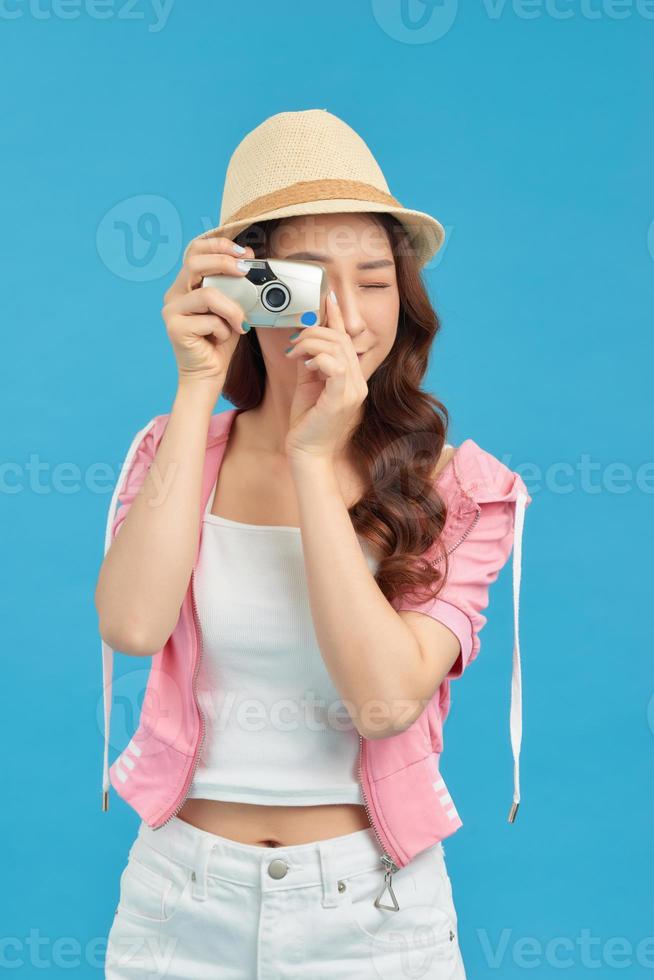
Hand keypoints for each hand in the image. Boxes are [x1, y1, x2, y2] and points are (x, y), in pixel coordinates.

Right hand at [161, 236, 254, 391]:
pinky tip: (221, 339)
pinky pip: (209, 320)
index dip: (218, 245)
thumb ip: (235, 287)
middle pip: (195, 263)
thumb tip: (250, 260)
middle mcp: (174, 294)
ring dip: (231, 308)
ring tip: (240, 323)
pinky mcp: (175, 328)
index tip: (243, 252)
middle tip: (245, 271)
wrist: (208, 374)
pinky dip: (223, 330)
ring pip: (207, 294)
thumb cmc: (219, 342)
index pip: (195, 251)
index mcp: (186, 285)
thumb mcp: (231, 308)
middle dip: (224, 262)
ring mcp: (171, 310)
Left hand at [284, 292, 368, 460]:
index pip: (347, 340)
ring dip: (310, 344)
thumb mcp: (308, 384)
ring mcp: (353, 391)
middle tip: (293, 343)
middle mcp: (358, 382)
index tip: (328, 297)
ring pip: (337, 348)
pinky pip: (335, 366)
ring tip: (294, 354)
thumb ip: (310, 362)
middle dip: (314, 333)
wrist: (307, 453)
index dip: (338, 317)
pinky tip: (305, 364)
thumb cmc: (307, 422)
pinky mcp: (341, 399)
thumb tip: (303, 340)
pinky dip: (317, 358)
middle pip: (341, 340)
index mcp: (353, 377)